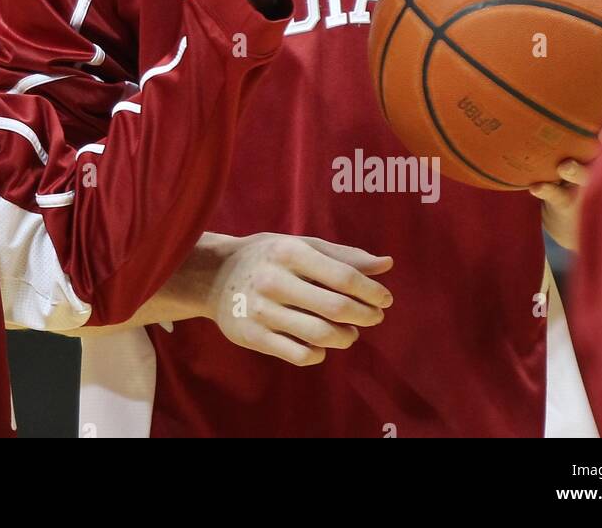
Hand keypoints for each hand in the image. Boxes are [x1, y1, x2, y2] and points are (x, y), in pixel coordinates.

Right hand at [204, 232, 392, 366]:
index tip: (385, 299)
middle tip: (373, 317)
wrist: (213, 276)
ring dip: (346, 337)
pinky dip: (319, 353)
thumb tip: (387, 264)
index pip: (344, 277)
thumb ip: (343, 256)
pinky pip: (300, 354)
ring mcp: (262, 310)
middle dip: (366, 316)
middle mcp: (274, 280)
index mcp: (289, 252)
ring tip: (349, 333)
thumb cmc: (268, 258)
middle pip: (337, 308)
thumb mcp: (301, 246)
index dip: (372, 291)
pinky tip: (321, 345)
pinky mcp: (252, 336)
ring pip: (321, 335)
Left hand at [531, 59, 601, 249]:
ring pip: (586, 177)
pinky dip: (546, 190)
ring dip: (577, 171)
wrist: (574, 215)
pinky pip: (556, 196)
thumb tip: (572, 51)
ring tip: (565, 164)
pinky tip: (534, 186)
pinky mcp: (568, 203)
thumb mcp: (586, 130)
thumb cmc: (581, 162)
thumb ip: (586, 96)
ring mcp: (588, 184)